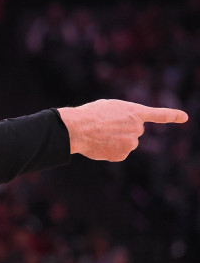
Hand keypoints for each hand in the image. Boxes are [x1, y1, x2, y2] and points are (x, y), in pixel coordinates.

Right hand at [57, 99, 187, 161]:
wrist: (78, 128)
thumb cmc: (89, 114)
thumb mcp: (109, 107)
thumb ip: (122, 116)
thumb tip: (122, 132)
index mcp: (135, 112)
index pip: (158, 114)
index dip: (172, 115)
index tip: (184, 117)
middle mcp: (137, 128)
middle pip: (135, 131)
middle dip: (125, 130)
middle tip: (106, 126)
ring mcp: (131, 142)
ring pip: (127, 143)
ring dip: (117, 140)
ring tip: (100, 135)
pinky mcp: (123, 154)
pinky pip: (119, 153)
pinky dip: (111, 150)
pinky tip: (100, 144)